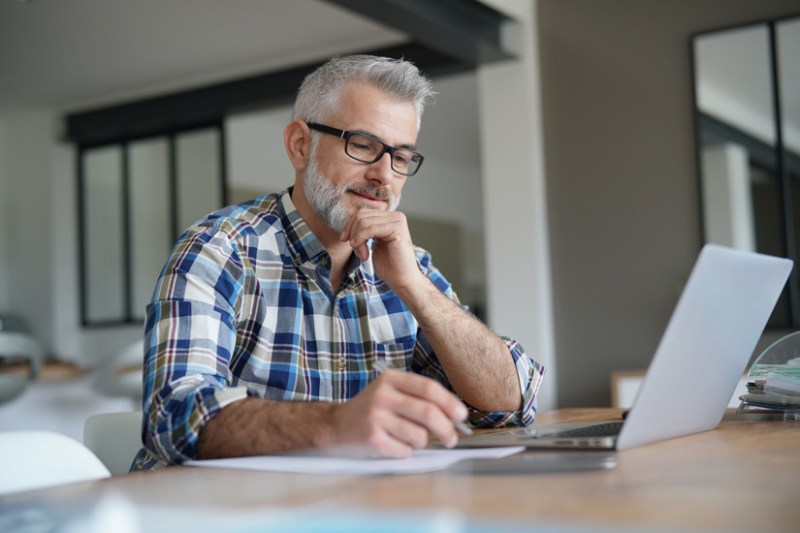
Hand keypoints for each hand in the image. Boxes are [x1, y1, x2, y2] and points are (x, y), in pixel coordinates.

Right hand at [328, 370, 468, 457]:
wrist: (334, 426)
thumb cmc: (370, 410)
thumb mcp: (390, 392)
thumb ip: (418, 397)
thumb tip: (454, 413)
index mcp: (390, 379)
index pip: (429, 388)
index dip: (450, 403)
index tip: (462, 415)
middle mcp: (382, 395)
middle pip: (428, 412)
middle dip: (446, 429)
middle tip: (452, 438)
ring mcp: (375, 417)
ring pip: (419, 436)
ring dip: (422, 442)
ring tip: (410, 439)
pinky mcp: (372, 439)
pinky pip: (405, 451)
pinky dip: (405, 452)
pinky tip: (393, 445)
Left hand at [340, 210, 422, 292]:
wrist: (402, 280)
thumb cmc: (388, 266)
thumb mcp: (372, 243)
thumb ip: (365, 231)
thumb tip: (349, 223)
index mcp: (389, 218)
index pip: (362, 213)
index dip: (349, 226)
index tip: (345, 240)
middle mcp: (395, 216)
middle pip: (361, 215)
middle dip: (352, 233)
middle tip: (355, 249)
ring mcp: (397, 221)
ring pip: (363, 222)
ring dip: (357, 239)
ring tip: (361, 254)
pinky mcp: (397, 229)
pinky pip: (370, 229)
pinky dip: (361, 240)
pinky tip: (363, 254)